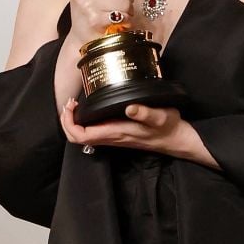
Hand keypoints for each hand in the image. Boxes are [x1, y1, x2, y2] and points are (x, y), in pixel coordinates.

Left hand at [60, 99, 185, 154]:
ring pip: (84, 136)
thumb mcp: (160, 117)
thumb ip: (145, 113)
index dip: (70, 123)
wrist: (177, 140)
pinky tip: (90, 109)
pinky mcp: (117, 134)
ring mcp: (113, 137)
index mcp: (116, 133)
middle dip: (67, 122)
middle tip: (70, 103)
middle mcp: (112, 138)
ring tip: (75, 104)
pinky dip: (85, 122)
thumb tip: (129, 108)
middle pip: (77, 138)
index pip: (82, 135)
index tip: (71, 106)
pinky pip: (93, 132)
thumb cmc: (168, 128)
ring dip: (74, 121)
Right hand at [67, 0, 133, 44]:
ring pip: (125, 1)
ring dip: (127, 10)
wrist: (81, 38)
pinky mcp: (95, 19)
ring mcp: (86, 4)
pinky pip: (124, 15)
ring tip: (117, 15)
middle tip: (118, 6)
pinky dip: (126, 20)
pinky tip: (117, 23)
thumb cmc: (90, 12)